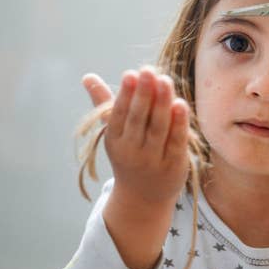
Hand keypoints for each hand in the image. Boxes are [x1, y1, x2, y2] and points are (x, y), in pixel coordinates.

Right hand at [82, 67, 189, 204]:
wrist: (143, 197)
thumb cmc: (130, 154)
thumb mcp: (115, 133)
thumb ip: (105, 103)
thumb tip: (87, 76)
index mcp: (115, 139)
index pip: (119, 114)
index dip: (125, 94)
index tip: (131, 73)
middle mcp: (131, 150)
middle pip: (138, 119)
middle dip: (143, 94)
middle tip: (148, 71)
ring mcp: (152, 159)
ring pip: (158, 128)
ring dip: (162, 104)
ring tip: (166, 81)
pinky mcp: (173, 165)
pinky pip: (176, 142)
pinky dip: (179, 124)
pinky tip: (181, 105)